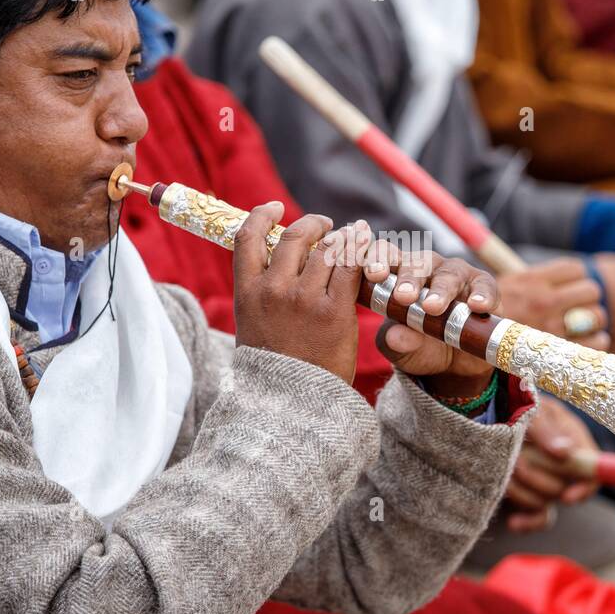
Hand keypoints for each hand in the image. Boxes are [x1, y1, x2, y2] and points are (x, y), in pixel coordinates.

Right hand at [233, 203, 364, 383]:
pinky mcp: (335, 312)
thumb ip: (260, 293)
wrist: (291, 404)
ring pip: (327, 249)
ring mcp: (305, 299)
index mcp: (248, 293)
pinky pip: (351, 268)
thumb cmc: (274, 368)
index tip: (274, 208)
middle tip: (326, 225)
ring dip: (342, 237)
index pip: (248, 237)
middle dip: (313, 224)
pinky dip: (360, 252)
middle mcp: (273, 290)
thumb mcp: (252, 325)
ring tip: (353, 237)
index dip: (262, 216)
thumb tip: (272, 263)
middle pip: (295, 237)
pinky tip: (366, 246)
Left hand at [362, 239, 499, 400]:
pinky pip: (485, 286)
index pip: (386, 257)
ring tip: (432, 308)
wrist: (454, 365)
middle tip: (402, 297)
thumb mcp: (403, 350)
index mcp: (398, 275)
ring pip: (449, 274)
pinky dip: (482, 295)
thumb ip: (396, 342)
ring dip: (441, 290)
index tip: (373, 274)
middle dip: (409, 279)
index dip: (379, 260)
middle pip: (417, 264)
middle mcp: (427, 268)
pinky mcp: (484, 286)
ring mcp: (457, 274)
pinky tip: (476, 306)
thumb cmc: (420, 347)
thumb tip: (396, 336)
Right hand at [497, 257, 608, 349]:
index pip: (575, 270)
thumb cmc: (488, 315)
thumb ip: (535, 280)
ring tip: (583, 323)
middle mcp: (544, 301)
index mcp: (532, 280)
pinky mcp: (558, 350)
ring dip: (593, 319)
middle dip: (588, 298)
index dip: (578, 277)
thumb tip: (566, 276)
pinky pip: (595, 342)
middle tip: (579, 305)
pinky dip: (596, 341)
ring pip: (597, 316)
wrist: (466, 345)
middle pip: (591, 291)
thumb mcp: (507, 287)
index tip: (573, 284)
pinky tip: (586, 340)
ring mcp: (552, 327)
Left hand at [504, 396, 599, 532]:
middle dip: (537, 479)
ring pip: (544, 503)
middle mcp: (564, 465)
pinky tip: (512, 522)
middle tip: (516, 461)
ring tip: (504, 468)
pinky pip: (536, 519)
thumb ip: (545, 428)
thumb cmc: (513, 401)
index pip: (593, 471)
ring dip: (521, 491)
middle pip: (563, 490)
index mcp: (574, 440)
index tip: (567, 496)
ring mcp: (546, 482)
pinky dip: (526, 522)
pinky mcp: (529, 497)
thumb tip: (564, 452)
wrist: (485, 412)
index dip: (584, 487)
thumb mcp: (531, 407)